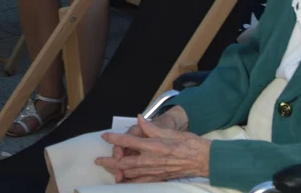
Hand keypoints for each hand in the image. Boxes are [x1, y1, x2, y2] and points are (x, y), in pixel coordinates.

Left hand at [96, 115, 210, 182]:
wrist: (202, 159)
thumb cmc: (188, 143)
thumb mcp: (170, 131)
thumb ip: (152, 126)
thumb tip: (139, 118)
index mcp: (153, 145)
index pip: (128, 141)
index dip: (114, 138)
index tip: (104, 136)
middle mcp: (151, 160)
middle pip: (124, 162)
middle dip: (109, 162)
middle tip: (98, 161)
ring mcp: (155, 171)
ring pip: (131, 174)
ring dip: (117, 172)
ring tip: (108, 171)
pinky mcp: (159, 177)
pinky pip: (141, 181)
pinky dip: (131, 182)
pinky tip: (125, 181)